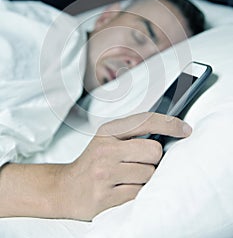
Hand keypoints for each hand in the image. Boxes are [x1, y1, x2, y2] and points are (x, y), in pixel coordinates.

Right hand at [58, 112, 191, 220]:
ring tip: (127, 178)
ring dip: (144, 179)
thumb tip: (167, 135)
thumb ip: (132, 135)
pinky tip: (122, 190)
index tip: (185, 129)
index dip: (169, 124)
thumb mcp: (106, 140)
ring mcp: (105, 173)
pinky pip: (139, 193)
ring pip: (149, 174)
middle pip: (154, 151)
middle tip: (139, 164)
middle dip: (153, 160)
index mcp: (108, 132)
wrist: (64, 188)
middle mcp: (106, 149)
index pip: (145, 121)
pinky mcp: (105, 196)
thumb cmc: (92, 163)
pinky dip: (137, 192)